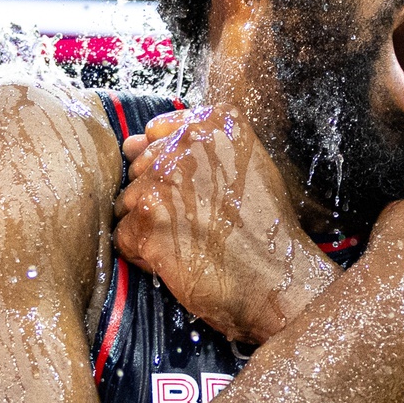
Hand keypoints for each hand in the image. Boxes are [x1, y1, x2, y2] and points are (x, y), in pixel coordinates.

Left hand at [115, 105, 337, 342]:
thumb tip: (129, 144)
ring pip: (129, 202)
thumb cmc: (265, 229)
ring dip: (151, 227)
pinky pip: (124, 236)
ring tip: (190, 242)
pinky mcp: (150, 220)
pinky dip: (144, 255)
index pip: (157, 134)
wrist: (279, 279)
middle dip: (160, 199)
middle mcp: (187, 142)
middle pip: (141, 169)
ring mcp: (165, 180)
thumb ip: (191, 148)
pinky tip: (178, 260)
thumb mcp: (246, 168)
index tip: (195, 192)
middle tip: (199, 223)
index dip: (171, 168)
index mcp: (214, 123)